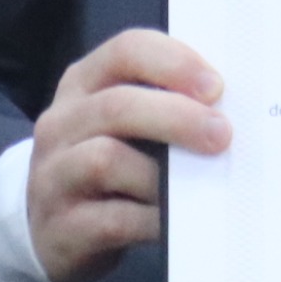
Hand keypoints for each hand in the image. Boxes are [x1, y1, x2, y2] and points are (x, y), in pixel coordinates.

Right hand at [25, 28, 229, 281]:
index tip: (217, 87)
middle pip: (117, 106)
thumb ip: (164, 107)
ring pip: (105, 160)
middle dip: (177, 117)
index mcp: (83, 85)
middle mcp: (62, 124)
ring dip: (161, 174)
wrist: (47, 230)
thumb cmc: (105, 166)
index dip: (174, 63)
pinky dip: (151, 220)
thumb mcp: (122, 127)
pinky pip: (111, 219)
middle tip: (222, 135)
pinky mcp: (61, 227)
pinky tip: (176, 222)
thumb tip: (233, 113)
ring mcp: (54, 175)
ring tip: (200, 185)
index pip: (126, 51)